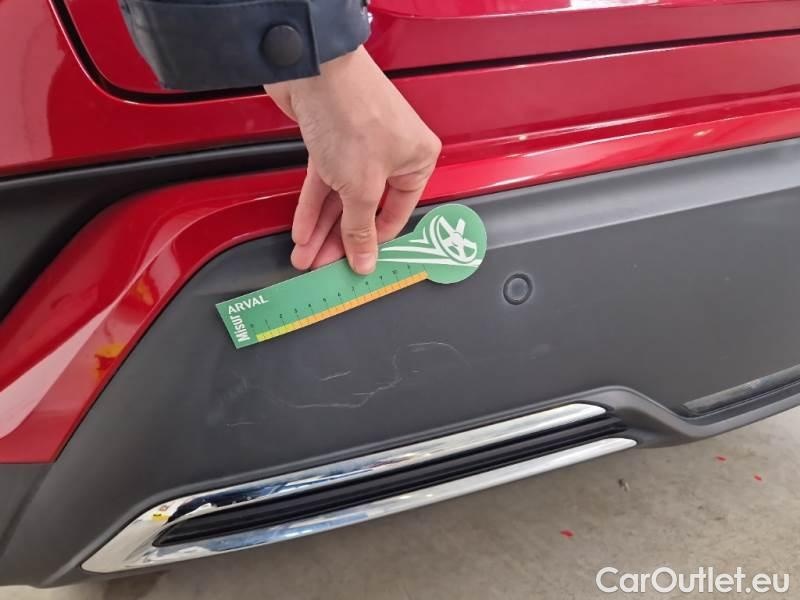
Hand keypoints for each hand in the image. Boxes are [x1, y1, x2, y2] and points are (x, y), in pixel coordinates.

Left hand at [265, 46, 440, 274]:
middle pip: (364, 209)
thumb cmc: (354, 112)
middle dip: (339, 240)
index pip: (396, 214)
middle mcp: (392, 153)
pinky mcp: (331, 139)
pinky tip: (301, 230)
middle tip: (323, 265)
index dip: (373, 242)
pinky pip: (324, 181)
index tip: (355, 265)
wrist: (314, 68)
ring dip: (322, 228)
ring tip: (306, 256)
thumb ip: (360, 228)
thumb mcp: (362, 186)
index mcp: (417, 161)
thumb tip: (366, 260)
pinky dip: (312, 205)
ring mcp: (359, 146)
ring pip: (341, 197)